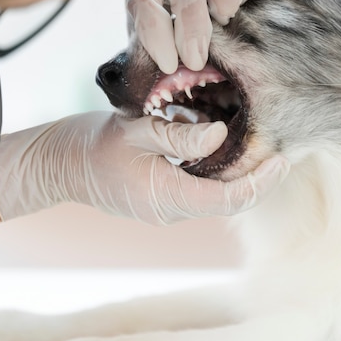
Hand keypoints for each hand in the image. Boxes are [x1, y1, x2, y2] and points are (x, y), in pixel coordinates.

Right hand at [0, 112, 288, 224]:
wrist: (58, 165)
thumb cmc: (92, 146)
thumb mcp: (136, 132)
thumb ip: (179, 136)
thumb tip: (221, 135)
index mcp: (167, 198)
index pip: (229, 199)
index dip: (260, 182)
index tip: (282, 159)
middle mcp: (172, 209)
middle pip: (228, 198)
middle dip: (255, 175)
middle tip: (277, 147)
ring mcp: (166, 205)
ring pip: (214, 190)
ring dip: (233, 168)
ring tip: (249, 140)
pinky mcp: (160, 195)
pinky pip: (197, 184)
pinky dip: (211, 164)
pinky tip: (210, 138)